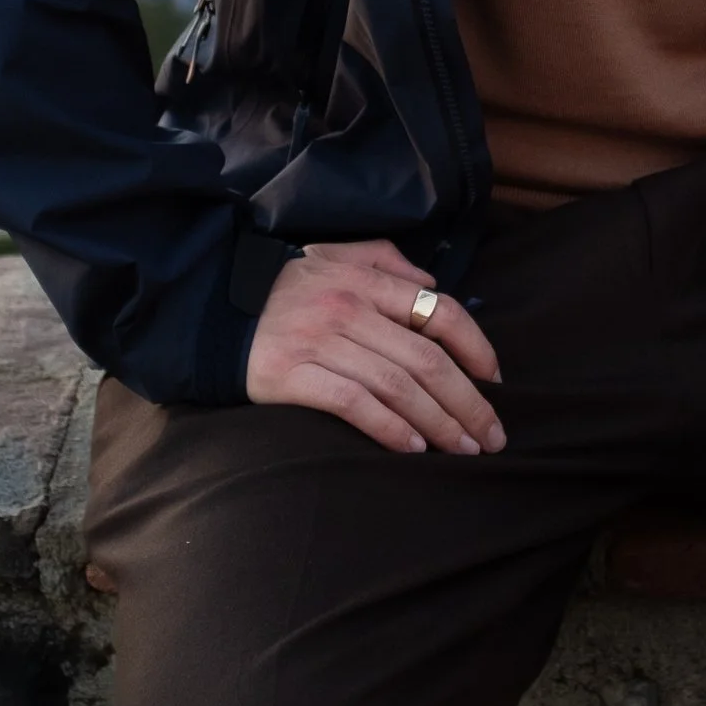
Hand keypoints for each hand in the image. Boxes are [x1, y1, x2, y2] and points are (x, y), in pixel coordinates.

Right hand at [245, 241, 505, 455]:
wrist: (208, 306)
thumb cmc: (281, 288)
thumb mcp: (334, 255)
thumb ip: (386, 262)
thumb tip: (431, 284)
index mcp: (364, 280)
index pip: (438, 312)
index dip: (476, 348)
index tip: (497, 380)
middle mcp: (347, 309)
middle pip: (426, 359)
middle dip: (468, 402)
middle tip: (492, 436)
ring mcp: (319, 342)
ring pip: (397, 386)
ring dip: (439, 422)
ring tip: (463, 449)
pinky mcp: (291, 376)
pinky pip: (352, 404)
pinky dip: (388, 427)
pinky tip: (412, 448)